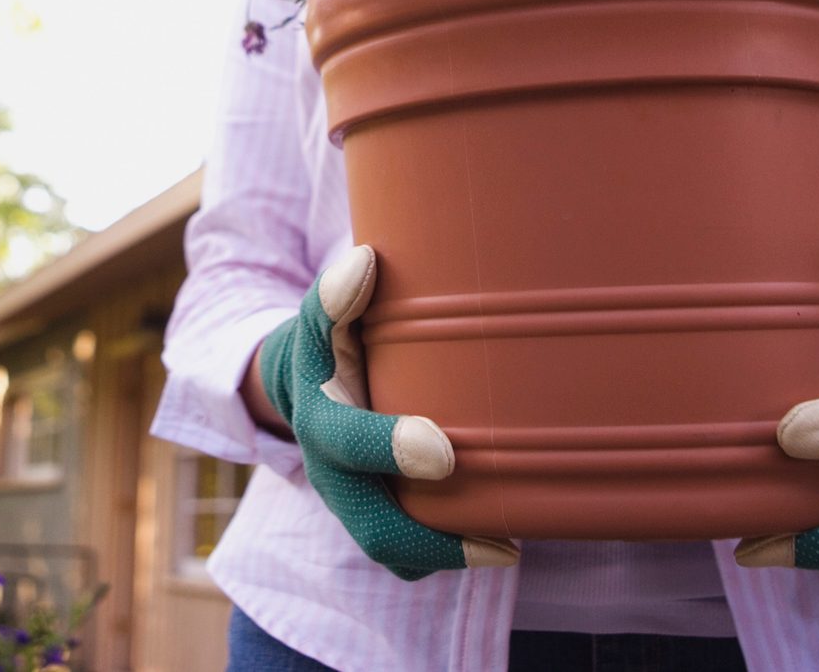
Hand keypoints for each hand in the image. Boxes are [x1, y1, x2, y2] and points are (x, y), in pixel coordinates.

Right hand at [255, 245, 519, 579]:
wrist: (306, 386)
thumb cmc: (334, 342)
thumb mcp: (326, 314)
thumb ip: (340, 292)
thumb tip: (366, 261)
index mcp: (320, 418)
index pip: (348, 441)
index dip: (391, 449)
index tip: (445, 453)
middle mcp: (331, 474)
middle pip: (374, 529)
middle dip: (435, 541)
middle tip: (503, 544)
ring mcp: (354, 505)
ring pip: (397, 553)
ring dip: (454, 557)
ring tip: (512, 545)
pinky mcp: (377, 519)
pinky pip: (410, 555)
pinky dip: (451, 554)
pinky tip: (502, 536)